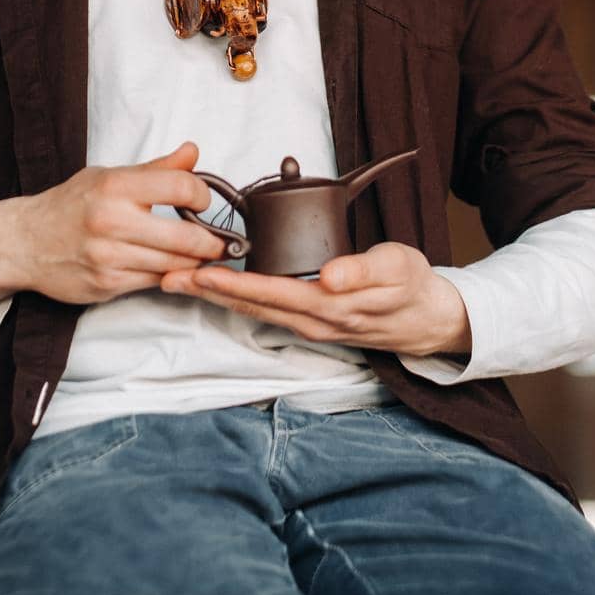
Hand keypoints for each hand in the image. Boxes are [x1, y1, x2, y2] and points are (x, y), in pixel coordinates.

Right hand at [0, 140, 226, 305]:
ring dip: (195, 263)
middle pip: (186, 237)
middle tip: (221, 241)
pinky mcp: (106, 285)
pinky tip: (173, 268)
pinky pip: (154, 283)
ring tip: (203, 255)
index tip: (203, 201)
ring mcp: (109, 257)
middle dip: (212, 242)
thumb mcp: (109, 176)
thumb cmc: (70, 205)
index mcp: (116, 187)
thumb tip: (193, 152)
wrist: (25, 241)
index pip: (181, 187)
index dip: (203, 195)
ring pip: (174, 265)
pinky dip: (170, 276)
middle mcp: (112, 221)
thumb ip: (156, 169)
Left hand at [160, 241, 471, 357]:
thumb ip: (362, 272)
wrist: (428, 317)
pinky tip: (217, 288)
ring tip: (179, 280)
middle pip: (250, 305)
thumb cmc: (411, 286)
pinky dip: (236, 298)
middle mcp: (312, 321)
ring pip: (253, 310)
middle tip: (167, 275)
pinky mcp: (308, 321)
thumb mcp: (397, 268)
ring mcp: (308, 326)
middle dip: (207, 291)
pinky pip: (264, 311)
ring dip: (215, 296)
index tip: (200, 272)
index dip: (234, 283)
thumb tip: (328, 278)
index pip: (272, 292)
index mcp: (330, 305)